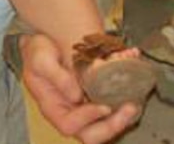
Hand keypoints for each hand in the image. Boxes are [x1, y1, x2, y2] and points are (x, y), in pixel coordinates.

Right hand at [21, 34, 139, 143]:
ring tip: (135, 103)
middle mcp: (70, 111)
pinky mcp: (96, 94)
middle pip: (91, 134)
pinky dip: (126, 95)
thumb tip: (76, 96)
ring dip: (122, 118)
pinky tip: (134, 79)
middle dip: (112, 126)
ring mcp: (84, 105)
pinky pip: (112, 102)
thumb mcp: (41, 59)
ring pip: (104, 124)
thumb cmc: (38, 51)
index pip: (70, 124)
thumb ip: (57, 77)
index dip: (88, 118)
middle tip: (128, 108)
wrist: (45, 39)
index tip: (104, 107)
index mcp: (53, 108)